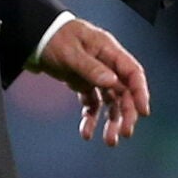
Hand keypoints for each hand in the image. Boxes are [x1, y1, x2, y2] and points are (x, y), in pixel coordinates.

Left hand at [28, 19, 148, 146]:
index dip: (140, 92)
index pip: (132, 72)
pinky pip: (93, 103)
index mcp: (108, 50)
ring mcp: (95, 74)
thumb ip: (91, 67)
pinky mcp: (83, 83)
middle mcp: (106, 64)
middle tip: (124, 133)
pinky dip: (91, 118)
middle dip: (126, 113)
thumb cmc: (54, 37)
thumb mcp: (70, 52)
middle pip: (124, 91)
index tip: (143, 112)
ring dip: (112, 121)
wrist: (34, 36)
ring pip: (111, 101)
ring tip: (109, 140)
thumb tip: (112, 82)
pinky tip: (86, 131)